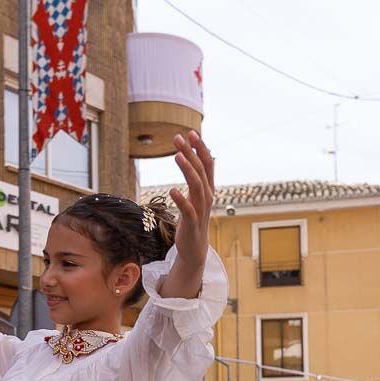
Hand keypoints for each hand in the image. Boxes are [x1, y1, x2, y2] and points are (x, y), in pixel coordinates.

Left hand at [168, 131, 214, 274]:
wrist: (194, 247)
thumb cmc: (192, 219)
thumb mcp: (194, 196)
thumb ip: (195, 178)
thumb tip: (190, 158)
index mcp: (208, 188)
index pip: (207, 164)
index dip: (200, 148)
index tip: (190, 133)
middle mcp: (207, 196)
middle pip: (201, 170)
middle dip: (191, 152)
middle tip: (178, 137)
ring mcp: (200, 209)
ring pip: (197, 186)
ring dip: (188, 170)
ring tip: (177, 156)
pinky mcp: (192, 223)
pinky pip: (188, 209)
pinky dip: (181, 199)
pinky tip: (171, 190)